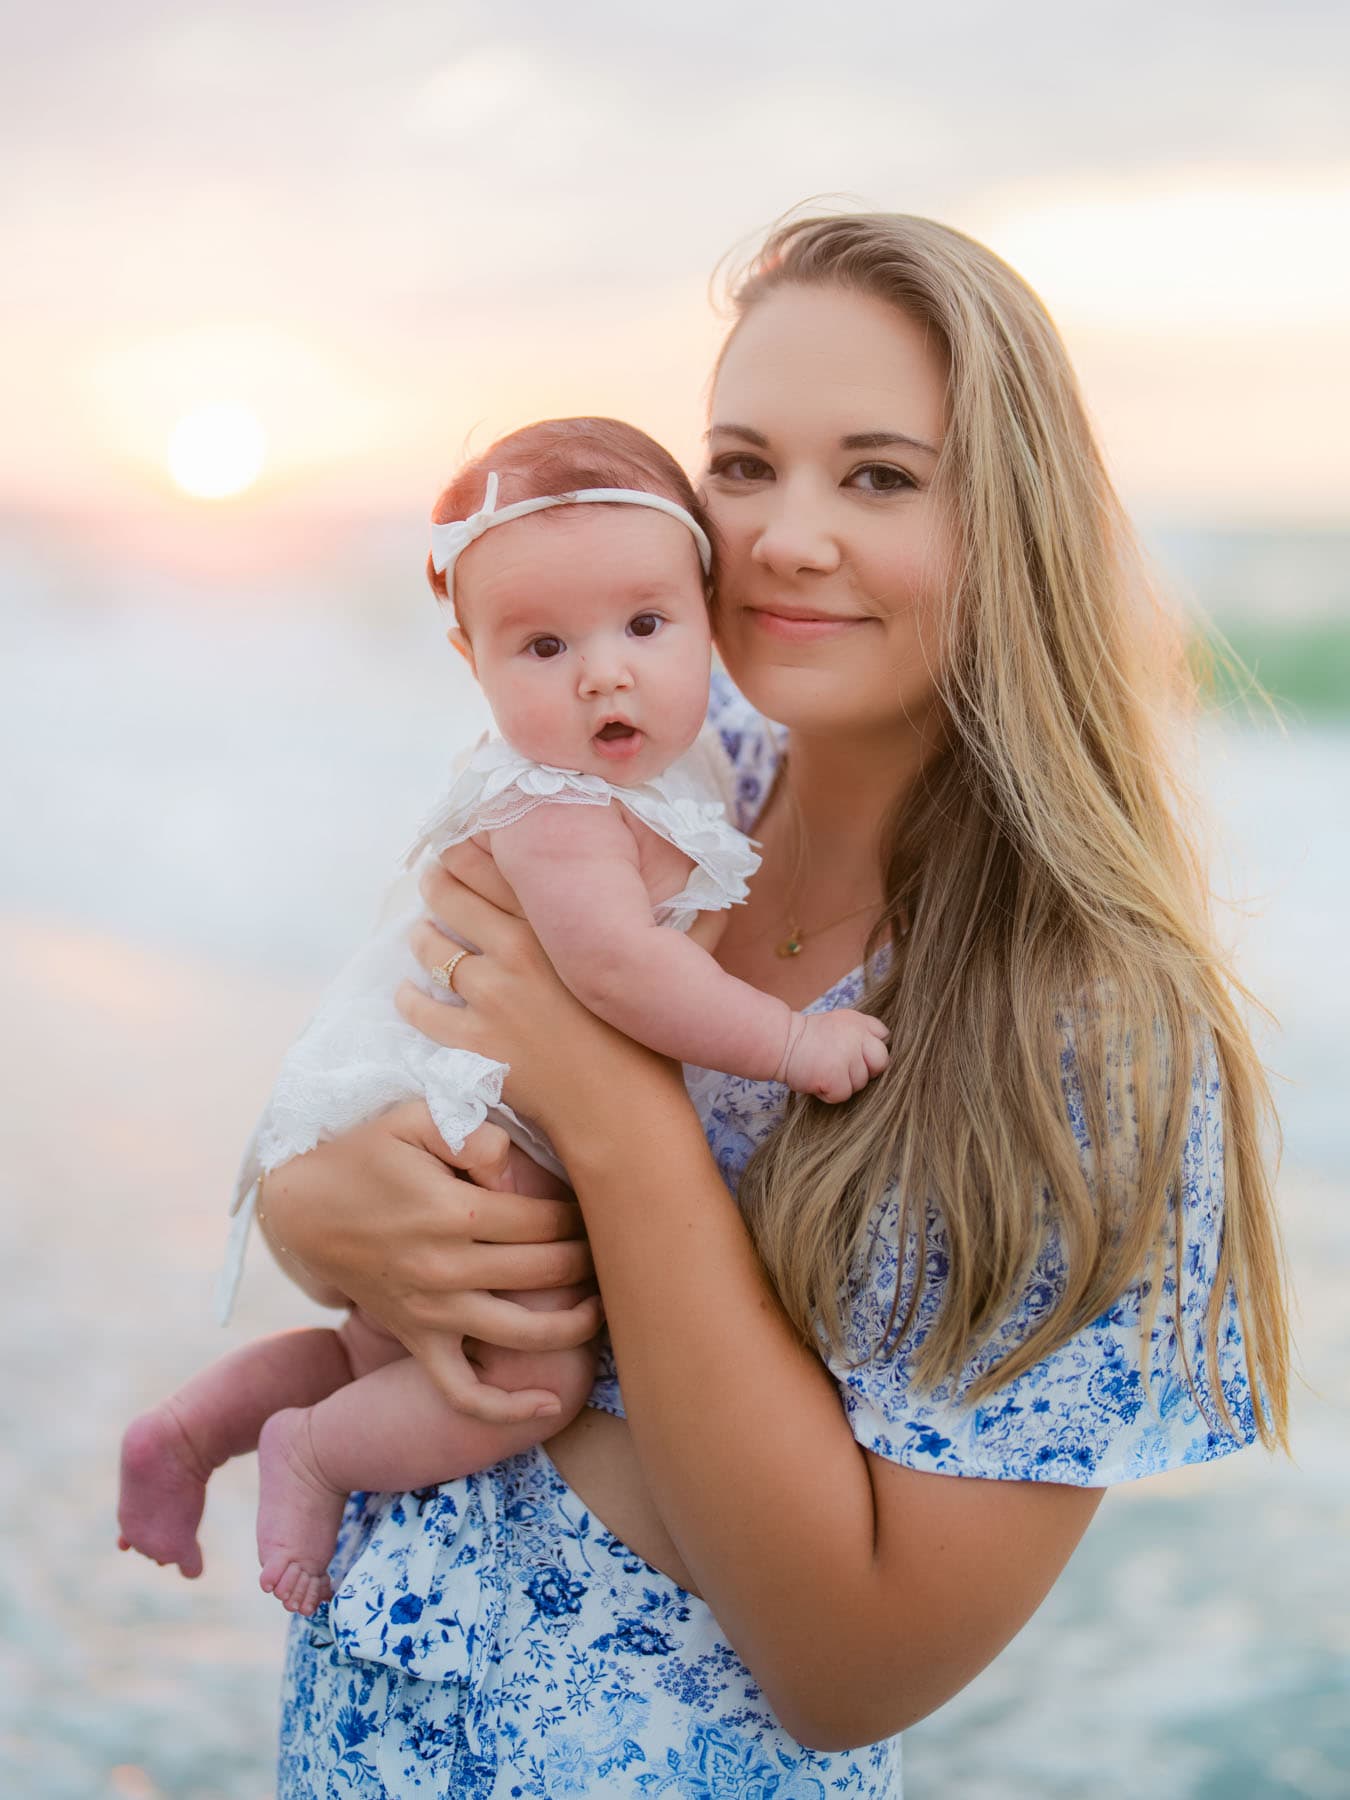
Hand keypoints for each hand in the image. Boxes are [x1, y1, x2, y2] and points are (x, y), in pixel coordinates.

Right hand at [262, 1103, 602, 1422]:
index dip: (580, 1212)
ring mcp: (432, 1311)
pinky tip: (548, 1404)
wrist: (301, 1205)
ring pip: (524, 1333)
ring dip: (576, 1323)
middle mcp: (447, 1268)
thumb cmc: (365, 1152)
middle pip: (546, 1271)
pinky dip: (506, 1410)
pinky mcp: (417, 1339)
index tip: (593, 1204)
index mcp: (454, 1210)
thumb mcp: (412, 1117)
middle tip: (607, 1245)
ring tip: (601, 1303)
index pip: (546, 1220)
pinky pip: (462, 1391)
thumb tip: (511, 1164)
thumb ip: (470, 1132)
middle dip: (588, 1258)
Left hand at [398, 843, 681, 1136]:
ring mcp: (488, 996)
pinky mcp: (471, 1041)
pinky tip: (408, 994)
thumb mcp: (680, 968)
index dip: (473, 848)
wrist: (624, 1113)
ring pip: (431, 950)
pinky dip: (408, 999)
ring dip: (421, 938)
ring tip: (420, 934)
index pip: (499, 865)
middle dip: (438, 883)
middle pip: (453, 896)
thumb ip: (694, 922)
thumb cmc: (652, 1045)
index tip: (466, 843)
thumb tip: (717, 894)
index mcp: (559, 925)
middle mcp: (516, 950)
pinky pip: (421, 1011)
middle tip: (433, 878)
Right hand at [780, 1008, 888, 1102]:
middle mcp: (858, 1036)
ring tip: (824, 1070)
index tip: (857, 1053)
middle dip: (867, 1069)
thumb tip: (877, 1055)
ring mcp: (848, 1057)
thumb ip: (860, 1033)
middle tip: (843, 1068)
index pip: (883, 1036)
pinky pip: (844, 1094)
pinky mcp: (837, 1077)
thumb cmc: (807, 1039)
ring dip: (844, 1082)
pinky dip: (830, 1093)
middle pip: (881, 1061)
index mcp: (858, 1021)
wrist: (780, 1043)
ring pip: (861, 1082)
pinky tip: (818, 1079)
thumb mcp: (838, 1023)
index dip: (871, 1049)